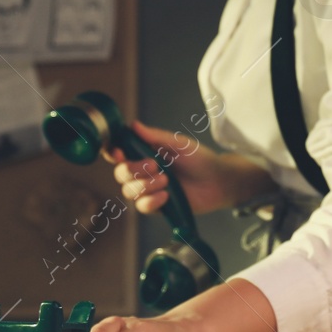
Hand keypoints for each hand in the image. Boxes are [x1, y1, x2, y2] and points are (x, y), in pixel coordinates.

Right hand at [110, 121, 271, 217]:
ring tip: (166, 180)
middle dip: (133, 170)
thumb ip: (154, 137)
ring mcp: (149, 190)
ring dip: (145, 185)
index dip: (113, 153)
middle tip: (155, 165)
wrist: (218, 181)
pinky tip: (165, 196)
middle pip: (120, 174)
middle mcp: (143, 172)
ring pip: (129, 192)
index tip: (120, 153)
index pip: (118, 154)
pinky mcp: (157, 206)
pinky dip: (151, 201)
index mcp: (144, 154)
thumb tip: (133, 125)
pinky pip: (142, 207)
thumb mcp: (177, 144)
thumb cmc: (199, 159)